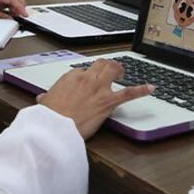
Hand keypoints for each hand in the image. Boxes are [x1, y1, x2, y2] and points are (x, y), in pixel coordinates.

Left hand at [0, 0, 26, 18]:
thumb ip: (1, 16)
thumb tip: (11, 19)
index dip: (20, 7)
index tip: (24, 14)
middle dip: (20, 4)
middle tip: (21, 14)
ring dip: (16, 7)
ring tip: (16, 16)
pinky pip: (8, 4)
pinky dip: (12, 9)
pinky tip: (10, 15)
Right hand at [38, 59, 153, 138]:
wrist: (55, 128)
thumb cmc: (49, 117)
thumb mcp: (45, 104)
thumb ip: (47, 99)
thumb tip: (43, 99)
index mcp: (71, 77)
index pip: (83, 71)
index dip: (86, 77)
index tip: (86, 82)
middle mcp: (86, 78)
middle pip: (100, 65)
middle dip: (105, 66)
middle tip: (109, 69)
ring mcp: (99, 89)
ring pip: (113, 70)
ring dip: (119, 69)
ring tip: (122, 70)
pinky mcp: (108, 102)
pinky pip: (128, 93)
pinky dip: (141, 90)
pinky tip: (150, 87)